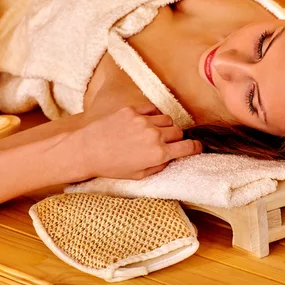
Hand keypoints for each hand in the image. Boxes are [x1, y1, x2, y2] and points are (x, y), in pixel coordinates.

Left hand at [69, 104, 201, 180]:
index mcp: (158, 154)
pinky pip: (152, 109)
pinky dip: (153, 115)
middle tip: (167, 143)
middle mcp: (154, 135)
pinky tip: (146, 122)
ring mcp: (144, 121)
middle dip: (176, 138)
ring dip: (165, 126)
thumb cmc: (111, 166)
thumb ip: (159, 166)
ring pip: (167, 119)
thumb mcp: (139, 175)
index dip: (196, 147)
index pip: (188, 147)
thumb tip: (171, 157)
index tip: (197, 147)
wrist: (87, 150)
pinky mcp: (133, 110)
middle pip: (179, 132)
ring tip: (154, 133)